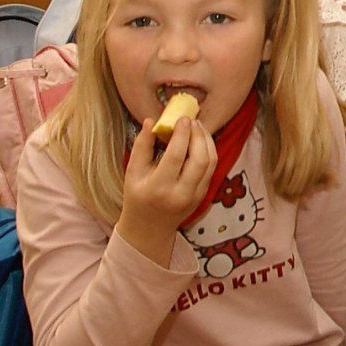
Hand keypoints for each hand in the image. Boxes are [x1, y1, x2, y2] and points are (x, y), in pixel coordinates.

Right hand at [115, 115, 215, 263]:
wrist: (149, 227)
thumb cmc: (137, 196)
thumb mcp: (133, 173)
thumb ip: (142, 146)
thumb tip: (151, 121)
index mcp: (158, 188)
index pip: (176, 156)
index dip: (182, 134)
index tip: (183, 119)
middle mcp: (180, 194)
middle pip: (200, 159)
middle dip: (199, 135)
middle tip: (193, 120)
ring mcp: (195, 196)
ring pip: (211, 163)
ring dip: (208, 141)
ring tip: (198, 127)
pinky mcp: (203, 195)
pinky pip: (212, 169)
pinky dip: (210, 152)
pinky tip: (202, 141)